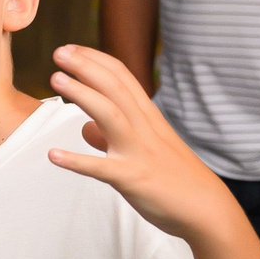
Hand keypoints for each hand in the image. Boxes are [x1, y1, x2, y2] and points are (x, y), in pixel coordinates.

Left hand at [43, 43, 238, 240]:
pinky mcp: (133, 179)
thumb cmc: (176, 179)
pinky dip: (77, 161)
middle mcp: (144, 129)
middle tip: (59, 51)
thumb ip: (113, 136)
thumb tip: (85, 129)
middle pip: (115, 87)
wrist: (206, 209)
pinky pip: (102, 169)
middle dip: (87, 66)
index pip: (122, 78)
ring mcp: (139, 152)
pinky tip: (53, 155)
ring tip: (55, 79)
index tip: (71, 49)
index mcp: (148, 119)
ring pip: (110, 115)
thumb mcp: (146, 149)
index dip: (96, 60)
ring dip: (82, 94)